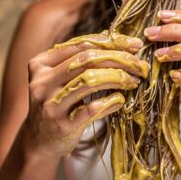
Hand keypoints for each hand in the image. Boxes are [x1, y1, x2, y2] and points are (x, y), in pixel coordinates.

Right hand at [22, 30, 148, 156]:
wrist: (40, 140)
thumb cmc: (58, 104)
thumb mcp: (61, 78)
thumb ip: (82, 59)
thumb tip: (115, 39)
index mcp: (42, 64)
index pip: (82, 45)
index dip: (112, 42)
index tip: (135, 45)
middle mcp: (42, 81)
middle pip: (87, 60)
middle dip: (119, 59)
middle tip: (140, 65)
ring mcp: (51, 103)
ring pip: (89, 80)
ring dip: (117, 78)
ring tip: (134, 80)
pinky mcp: (62, 125)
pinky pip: (92, 109)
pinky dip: (110, 102)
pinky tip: (120, 100)